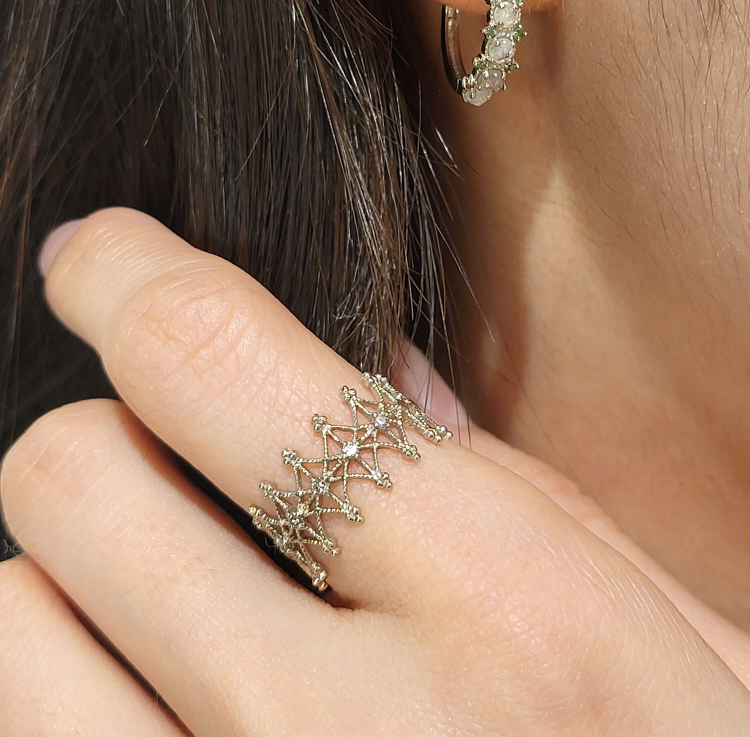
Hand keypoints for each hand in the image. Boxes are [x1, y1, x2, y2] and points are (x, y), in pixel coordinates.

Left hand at [2, 207, 749, 735]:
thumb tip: (362, 357)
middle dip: (108, 440)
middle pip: (67, 479)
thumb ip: (499, 484)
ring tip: (171, 623)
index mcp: (502, 618)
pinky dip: (69, 710)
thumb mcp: (660, 631)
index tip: (96, 253)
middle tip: (178, 469)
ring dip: (66, 596)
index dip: (128, 273)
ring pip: (4, 630)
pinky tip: (164, 717)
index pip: (218, 360)